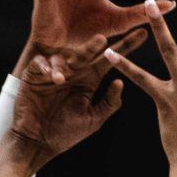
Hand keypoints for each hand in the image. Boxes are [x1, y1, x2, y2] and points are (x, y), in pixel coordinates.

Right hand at [8, 38, 124, 161]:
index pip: (109, 60)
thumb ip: (108, 103)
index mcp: (89, 80)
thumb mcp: (93, 120)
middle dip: (96, 45)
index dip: (126, 47)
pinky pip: (40, 65)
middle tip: (104, 39)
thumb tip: (121, 82)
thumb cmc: (65, 134)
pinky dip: (46, 67)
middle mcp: (73, 72)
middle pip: (87, 54)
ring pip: (66, 57)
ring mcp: (54, 72)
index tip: (142, 34)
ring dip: (76, 55)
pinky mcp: (34, 75)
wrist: (36, 142)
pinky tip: (53, 76)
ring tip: (82, 58)